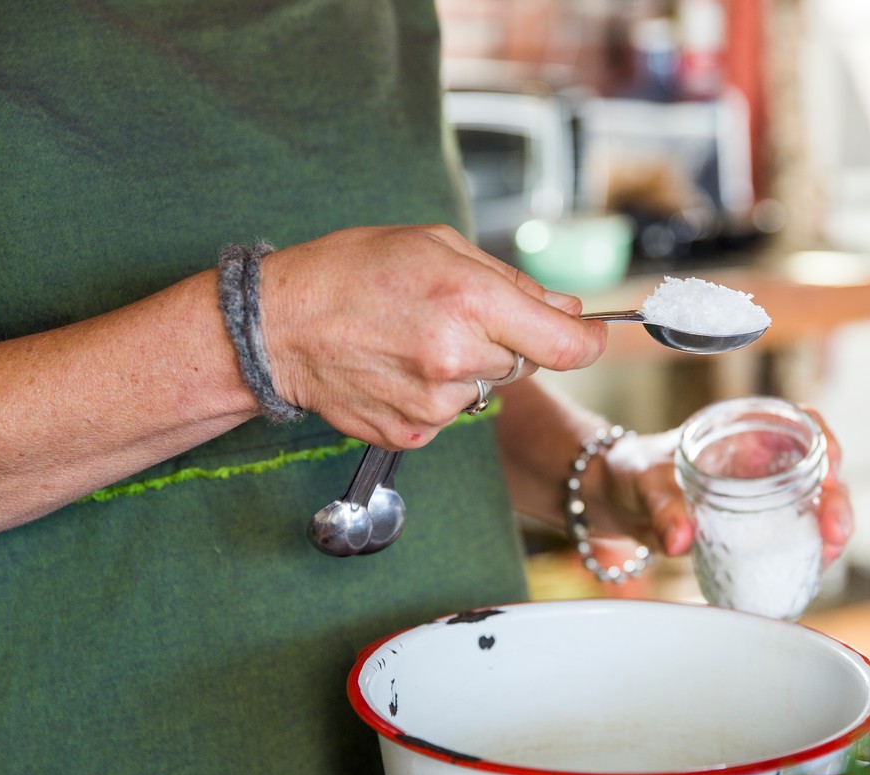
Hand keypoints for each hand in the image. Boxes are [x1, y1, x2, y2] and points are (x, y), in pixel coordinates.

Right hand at [259, 225, 606, 447]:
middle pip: (528, 362)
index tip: (591, 333)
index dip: (589, 339)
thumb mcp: (436, 246)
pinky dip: (436, 395)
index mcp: (470, 300)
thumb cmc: (352, 272)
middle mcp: (457, 358)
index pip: (569, 344)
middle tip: (454, 316)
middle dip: (509, 341)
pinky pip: (451, 415)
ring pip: (488, 389)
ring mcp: (434, 404)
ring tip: (415, 341)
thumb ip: (513, 282)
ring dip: (469, 368)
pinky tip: (398, 368)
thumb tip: (569, 312)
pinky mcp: (412, 434)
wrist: (278, 327)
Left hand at [588, 407, 853, 566]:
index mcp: (745, 431)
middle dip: (837, 500)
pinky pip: (792, 538)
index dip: (825, 441)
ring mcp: (764, 497)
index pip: (802, 423)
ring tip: (827, 556)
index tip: (830, 470)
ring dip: (828, 531)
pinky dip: (805, 553)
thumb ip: (663, 509)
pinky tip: (809, 571)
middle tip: (834, 532)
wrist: (618, 502)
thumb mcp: (647, 483)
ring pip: (813, 508)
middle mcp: (763, 461)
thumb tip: (680, 541)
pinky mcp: (756, 529)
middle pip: (819, 472)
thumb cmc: (635, 473)